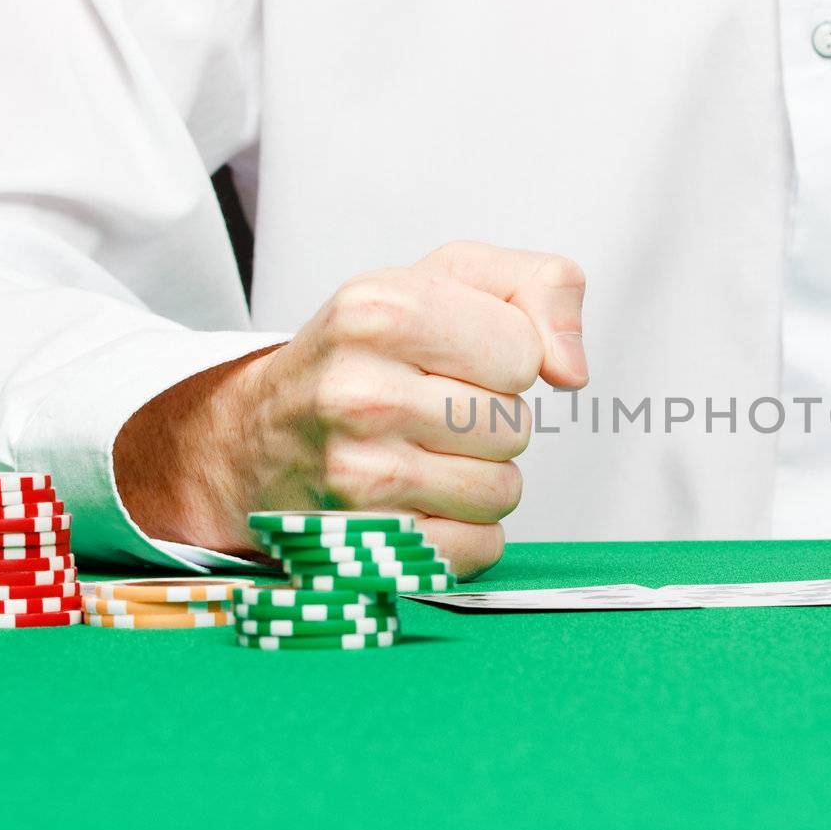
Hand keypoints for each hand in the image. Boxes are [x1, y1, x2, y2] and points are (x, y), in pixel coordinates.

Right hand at [115, 241, 588, 576]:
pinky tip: (416, 503)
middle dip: (489, 422)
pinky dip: (463, 533)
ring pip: (502, 493)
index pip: (523, 353)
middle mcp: (358, 391)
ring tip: (420, 454)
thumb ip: (543, 287)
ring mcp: (355, 476)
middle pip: (514, 427)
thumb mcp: (450, 280)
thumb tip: (572, 371)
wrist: (258, 434)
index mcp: (380, 308)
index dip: (504, 358)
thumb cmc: (367, 352)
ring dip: (479, 479)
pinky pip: (478, 549)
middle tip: (431, 410)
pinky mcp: (362, 546)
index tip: (453, 357)